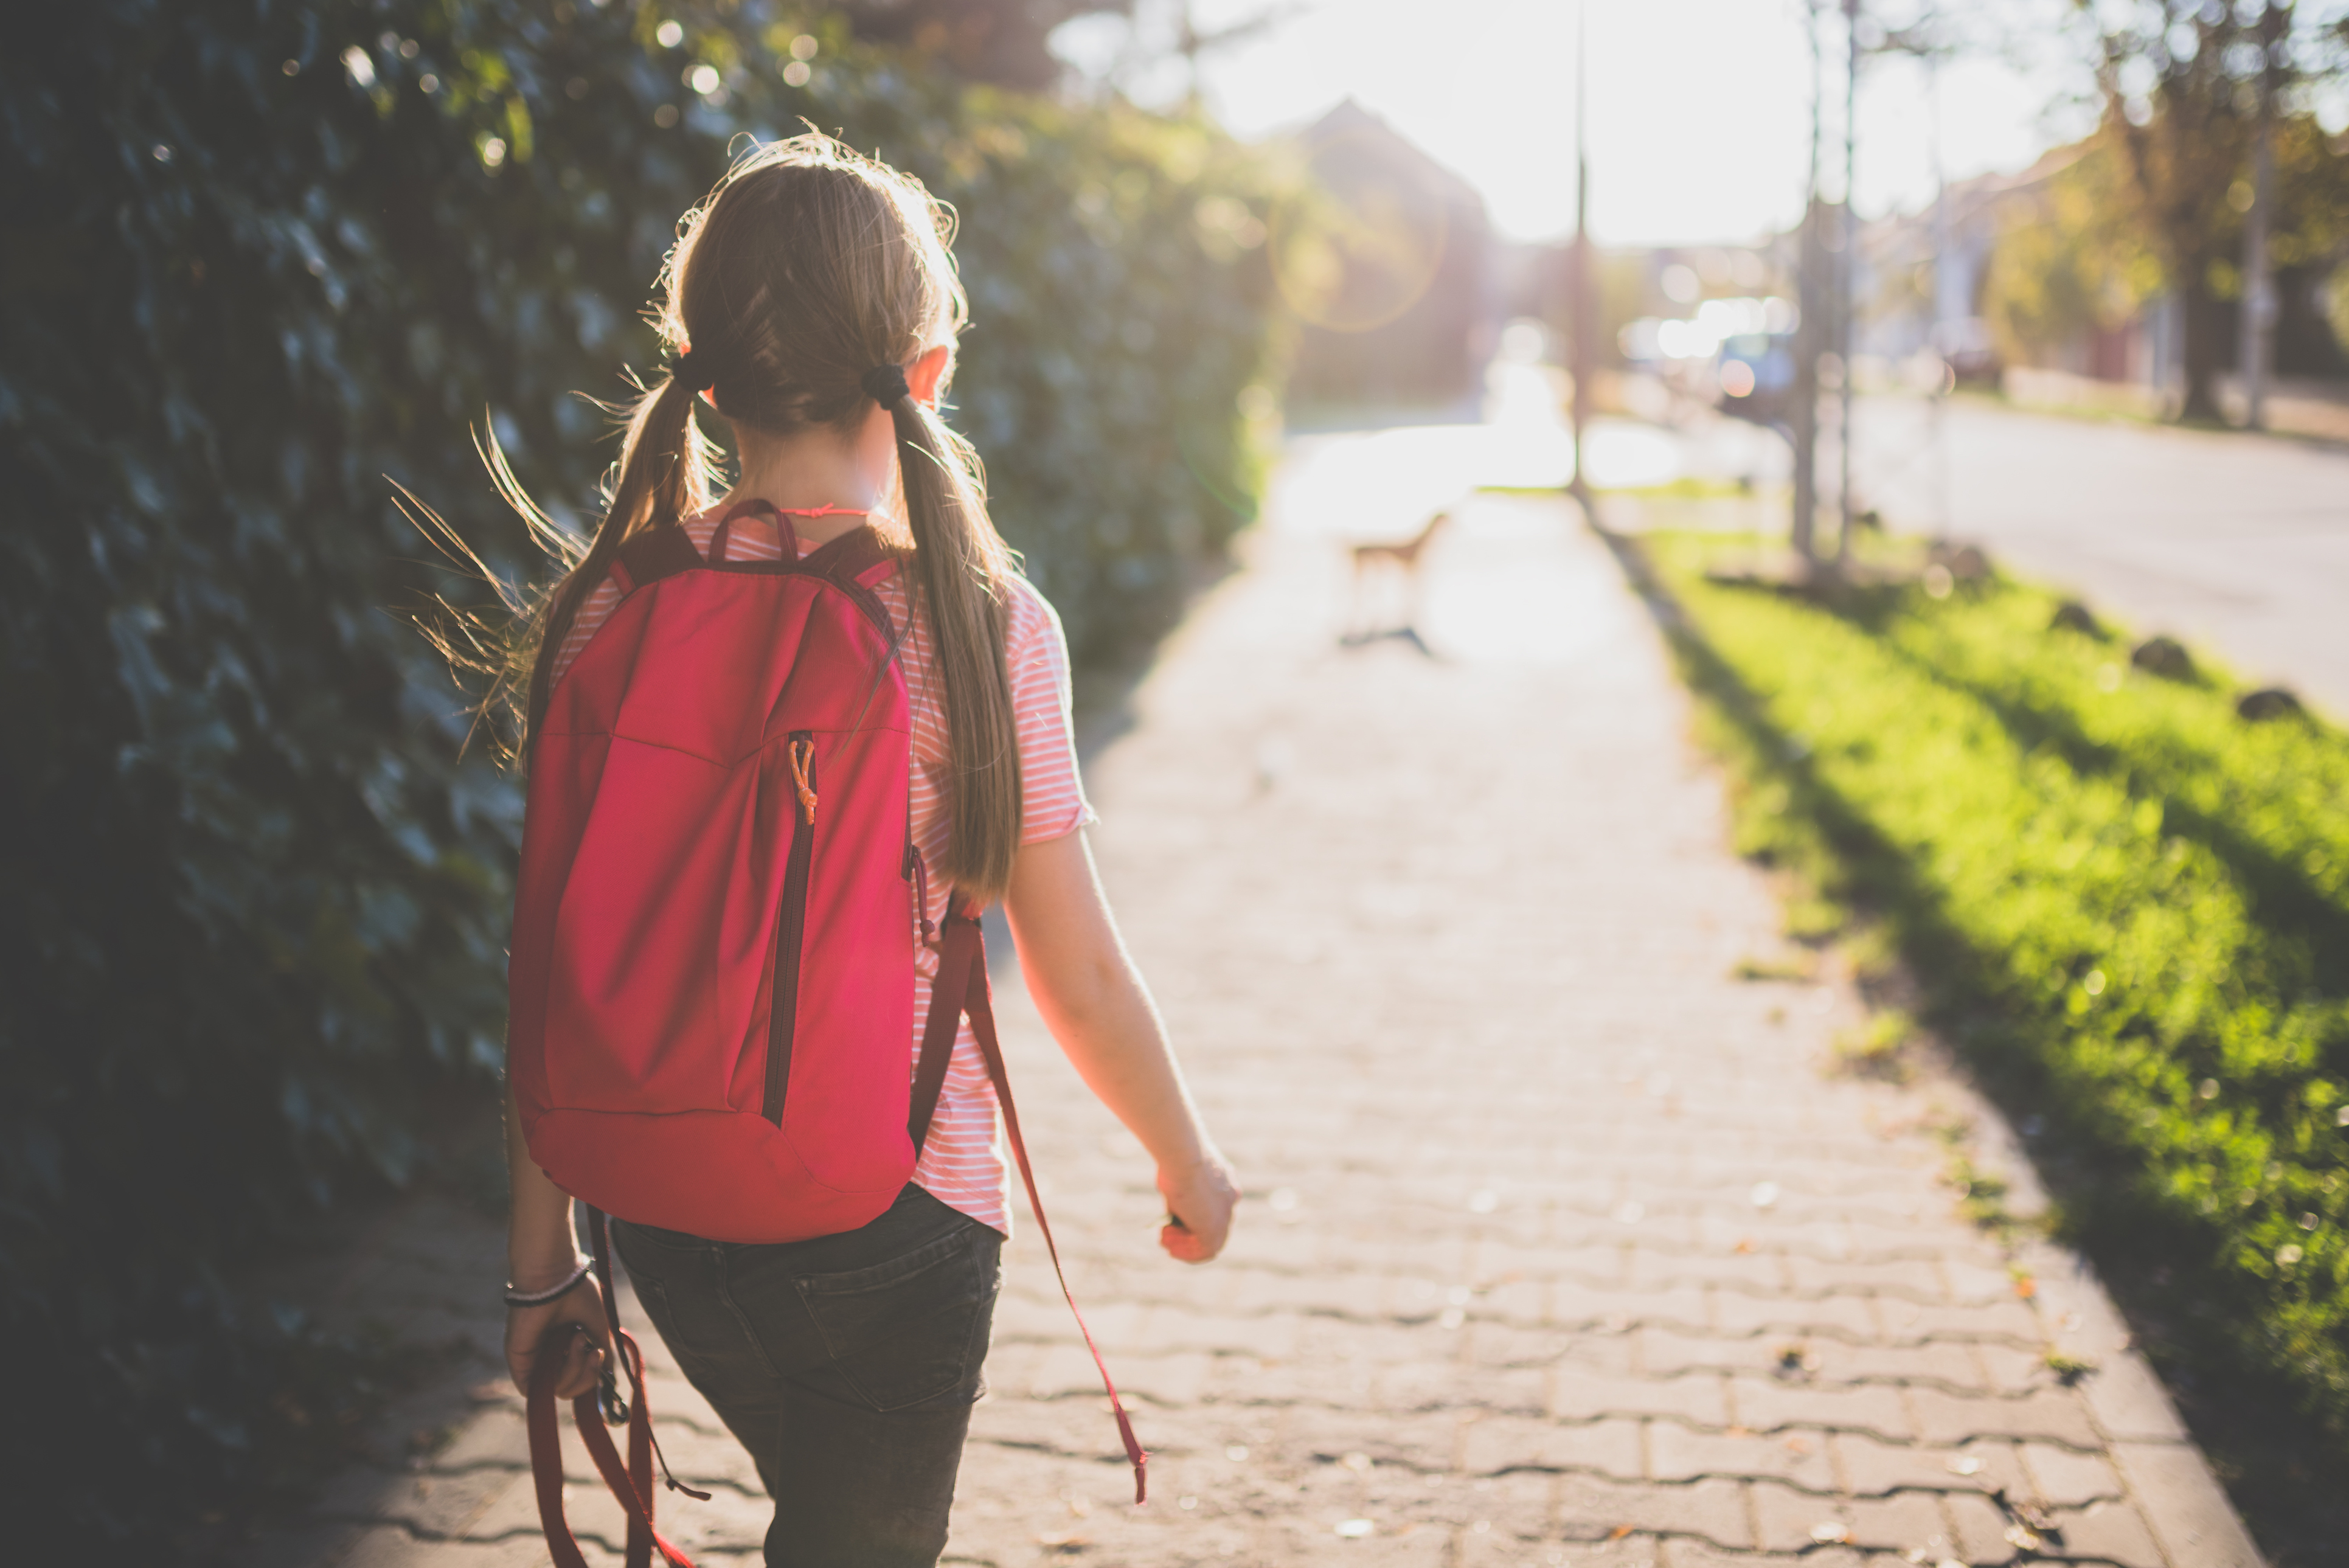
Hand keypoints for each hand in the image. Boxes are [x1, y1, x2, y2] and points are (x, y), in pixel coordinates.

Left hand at [505, 1272, 615, 1400]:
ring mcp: (534, 1360)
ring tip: (577, 1338)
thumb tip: (608, 1374)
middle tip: (593, 1352)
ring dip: (576, 1368)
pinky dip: (557, 1377)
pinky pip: (536, 1388)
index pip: (579, 1377)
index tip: (600, 1354)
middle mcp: (549, 1356)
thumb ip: (602, 1351)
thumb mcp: (597, 1326)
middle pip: (570, 1389)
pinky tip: (567, 1350)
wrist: (553, 1276)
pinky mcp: (519, 1363)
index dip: (592, 1374)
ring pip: (558, 1389)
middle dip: (588, 1377)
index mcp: (565, 1346)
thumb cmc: (576, 1292)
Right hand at [1157, 1152, 1239, 1263]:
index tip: (1174, 1219)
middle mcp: (1230, 1199)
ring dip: (1187, 1245)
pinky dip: (1188, 1253)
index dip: (1193, 1217)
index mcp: (1226, 1183)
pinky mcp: (1214, 1228)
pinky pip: (1206, 1250)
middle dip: (1188, 1233)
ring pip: (1211, 1241)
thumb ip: (1183, 1197)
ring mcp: (1225, 1214)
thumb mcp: (1179, 1177)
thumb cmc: (1176, 1158)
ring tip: (1166, 1241)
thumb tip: (1173, 1215)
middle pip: (1213, 1225)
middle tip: (1167, 1233)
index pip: (1214, 1208)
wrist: (1183, 1154)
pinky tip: (1172, 1250)